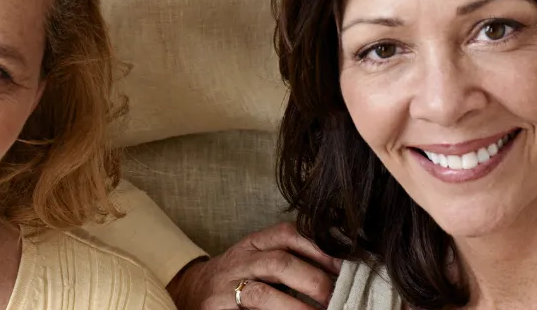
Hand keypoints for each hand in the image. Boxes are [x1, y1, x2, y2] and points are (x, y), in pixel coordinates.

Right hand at [166, 222, 341, 309]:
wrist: (191, 292)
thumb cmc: (237, 277)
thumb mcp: (258, 258)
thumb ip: (288, 257)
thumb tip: (337, 268)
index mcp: (253, 243)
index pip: (287, 234)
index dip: (318, 247)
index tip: (345, 264)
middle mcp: (239, 261)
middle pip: (279, 263)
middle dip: (313, 280)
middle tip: (337, 297)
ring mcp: (226, 288)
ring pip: (262, 294)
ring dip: (296, 308)